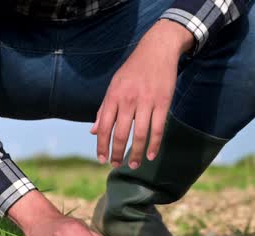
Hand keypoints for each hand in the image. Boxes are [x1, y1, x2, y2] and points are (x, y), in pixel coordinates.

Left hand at [91, 20, 193, 168]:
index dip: (101, 146)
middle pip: (121, 134)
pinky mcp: (163, 103)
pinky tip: (151, 156)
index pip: (103, 127)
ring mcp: (146, 102)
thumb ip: (103, 110)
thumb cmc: (132, 70)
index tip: (101, 159)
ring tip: (132, 165)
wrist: (157, 49)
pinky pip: (158, 129)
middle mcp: (128, 101)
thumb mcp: (113, 86)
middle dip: (117, 153)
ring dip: (135, 153)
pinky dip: (154, 145)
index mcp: (113, 97)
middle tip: (116, 165)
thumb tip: (93, 131)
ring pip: (140, 135)